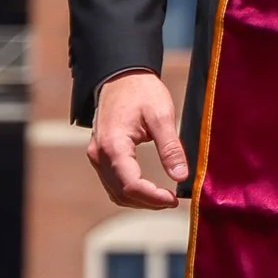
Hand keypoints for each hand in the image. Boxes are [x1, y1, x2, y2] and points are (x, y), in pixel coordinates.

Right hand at [88, 70, 188, 208]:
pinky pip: (112, 183)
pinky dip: (130, 192)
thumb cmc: (142, 91)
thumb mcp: (162, 115)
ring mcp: (96, 156)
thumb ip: (171, 147)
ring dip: (139, 200)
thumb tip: (181, 177)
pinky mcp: (100, 155)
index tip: (174, 199)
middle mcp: (99, 155)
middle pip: (122, 193)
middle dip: (148, 202)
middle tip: (173, 200)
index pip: (131, 185)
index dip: (153, 198)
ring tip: (164, 198)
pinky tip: (148, 189)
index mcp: (113, 145)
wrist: (121, 76)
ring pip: (115, 192)